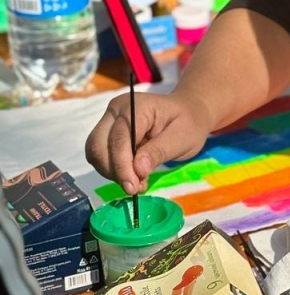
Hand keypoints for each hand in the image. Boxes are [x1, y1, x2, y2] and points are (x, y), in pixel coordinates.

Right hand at [85, 90, 213, 193]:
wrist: (188, 113)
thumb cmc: (189, 123)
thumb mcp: (181, 139)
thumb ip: (158, 152)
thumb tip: (137, 170)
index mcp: (136, 106)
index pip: (118, 139)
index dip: (122, 167)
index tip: (133, 188)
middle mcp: (116, 110)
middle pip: (98, 145)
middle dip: (114, 171)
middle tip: (136, 187)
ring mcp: (110, 120)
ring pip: (95, 152)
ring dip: (112, 172)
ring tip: (138, 182)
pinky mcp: (109, 132)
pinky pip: (102, 155)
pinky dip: (114, 170)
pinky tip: (134, 175)